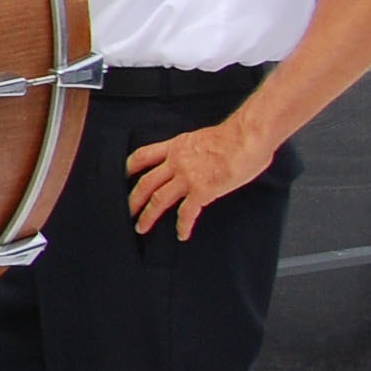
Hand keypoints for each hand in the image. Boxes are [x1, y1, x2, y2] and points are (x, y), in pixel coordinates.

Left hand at [126, 115, 275, 240]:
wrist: (247, 137)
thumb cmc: (234, 135)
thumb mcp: (201, 138)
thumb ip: (192, 150)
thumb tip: (196, 159)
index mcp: (176, 146)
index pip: (143, 156)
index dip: (129, 168)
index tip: (123, 178)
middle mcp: (176, 161)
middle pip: (145, 183)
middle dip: (133, 200)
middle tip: (128, 212)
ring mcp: (187, 176)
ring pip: (158, 199)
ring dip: (148, 215)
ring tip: (142, 227)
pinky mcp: (202, 190)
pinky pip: (187, 212)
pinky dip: (182, 225)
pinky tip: (182, 234)